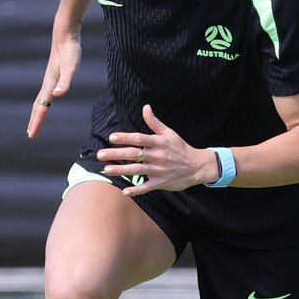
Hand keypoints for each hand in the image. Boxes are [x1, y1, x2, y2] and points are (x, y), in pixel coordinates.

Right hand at [26, 33, 81, 137]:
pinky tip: (48, 103)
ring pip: (41, 100)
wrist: (65, 34)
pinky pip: (47, 94)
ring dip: (37, 112)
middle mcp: (48, 84)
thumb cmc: (70, 51)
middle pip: (38, 106)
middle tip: (30, 134)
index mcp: (50, 85)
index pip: (41, 108)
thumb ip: (65, 81)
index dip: (37, 121)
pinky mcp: (55, 76)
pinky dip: (44, 102)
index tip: (31, 134)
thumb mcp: (71, 67)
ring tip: (36, 122)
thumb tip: (58, 94)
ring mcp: (51, 80)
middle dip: (34, 120)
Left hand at [97, 105, 218, 195]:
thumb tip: (145, 107)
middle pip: (134, 154)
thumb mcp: (169, 133)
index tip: (111, 137)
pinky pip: (146, 187)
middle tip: (100, 154)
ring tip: (106, 169)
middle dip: (116, 154)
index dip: (125, 138)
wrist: (197, 166)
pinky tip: (125, 191)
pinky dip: (136, 190)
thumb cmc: (181, 148)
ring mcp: (159, 170)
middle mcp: (157, 156)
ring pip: (137, 170)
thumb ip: (154, 122)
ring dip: (121, 170)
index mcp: (158, 143)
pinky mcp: (161, 183)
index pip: (139, 139)